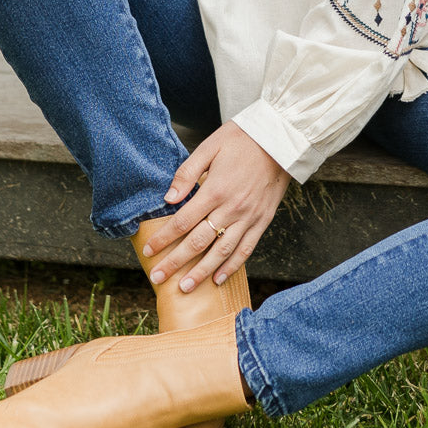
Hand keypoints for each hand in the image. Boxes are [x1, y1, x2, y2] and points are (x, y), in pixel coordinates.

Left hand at [141, 122, 290, 292]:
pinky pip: (246, 249)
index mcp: (215, 190)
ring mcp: (248, 217)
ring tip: (185, 287)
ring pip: (221, 252)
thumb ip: (188, 173)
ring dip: (201, 272)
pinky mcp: (262, 221)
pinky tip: (218, 278)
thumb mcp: (210, 146)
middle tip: (157, 278)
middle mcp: (231, 208)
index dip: (164, 238)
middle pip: (198, 242)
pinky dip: (232, 266)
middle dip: (175, 262)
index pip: (183, 221)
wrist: (279, 140)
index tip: (148, 250)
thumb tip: (168, 198)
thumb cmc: (241, 140)